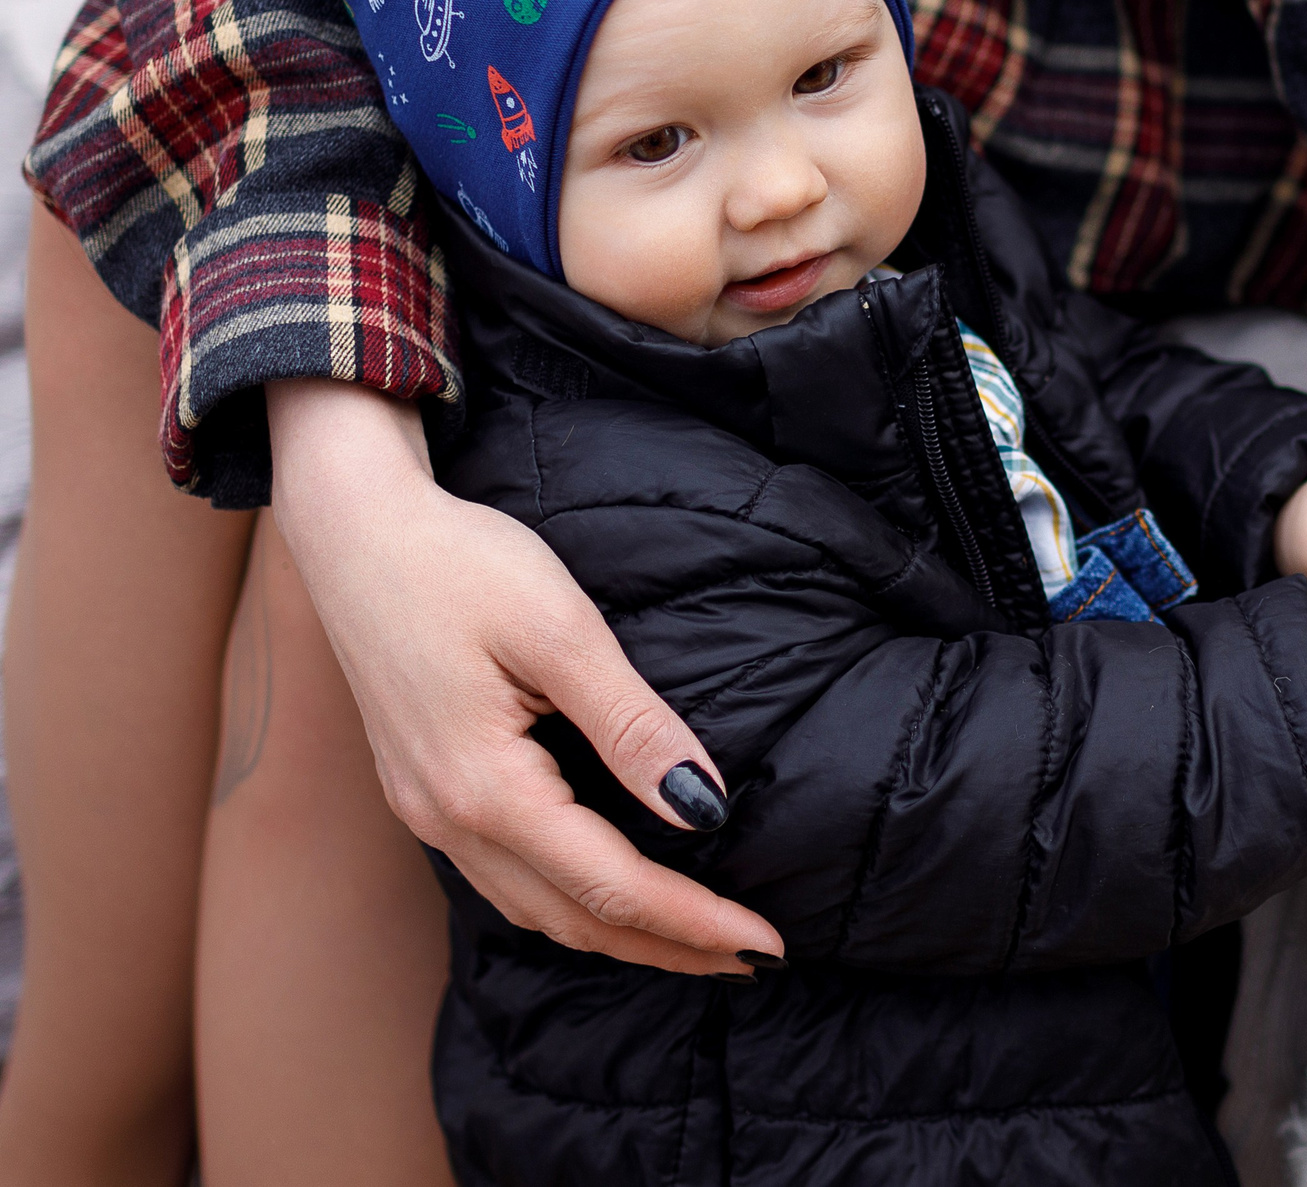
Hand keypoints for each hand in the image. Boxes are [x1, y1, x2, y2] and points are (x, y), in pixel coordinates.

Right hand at [267, 379, 783, 976]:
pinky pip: (506, 879)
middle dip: (669, 948)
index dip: (696, 923)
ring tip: (700, 942)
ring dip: (621, 936)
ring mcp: (427, 811)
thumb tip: (704, 808)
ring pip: (535, 911)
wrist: (354, 527)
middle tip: (754, 962)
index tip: (768, 945)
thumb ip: (633, 726)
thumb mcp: (561, 631)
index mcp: (483, 787)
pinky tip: (614, 893)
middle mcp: (447, 819)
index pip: (613, 886)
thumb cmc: (459, 563)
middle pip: (574, 920)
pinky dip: (572, 904)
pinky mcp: (424, 790)